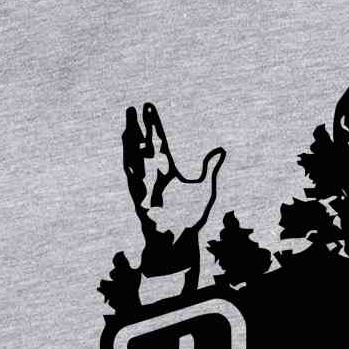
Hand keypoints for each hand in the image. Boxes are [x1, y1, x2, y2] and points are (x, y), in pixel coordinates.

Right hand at [122, 102, 224, 277]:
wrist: (182, 243)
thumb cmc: (190, 218)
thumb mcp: (205, 189)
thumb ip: (210, 169)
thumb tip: (220, 149)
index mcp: (166, 170)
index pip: (158, 141)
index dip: (153, 124)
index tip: (148, 106)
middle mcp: (153, 176)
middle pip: (142, 147)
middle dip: (136, 129)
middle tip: (131, 108)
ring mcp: (145, 189)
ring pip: (134, 164)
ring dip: (129, 147)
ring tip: (127, 129)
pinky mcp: (141, 204)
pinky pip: (134, 187)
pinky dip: (131, 173)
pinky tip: (128, 160)